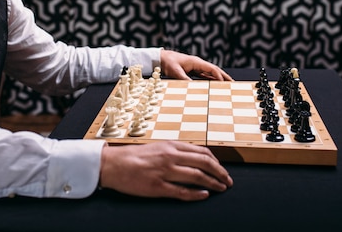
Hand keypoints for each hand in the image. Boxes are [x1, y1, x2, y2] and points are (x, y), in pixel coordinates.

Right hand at [99, 141, 232, 200]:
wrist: (113, 164)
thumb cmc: (133, 156)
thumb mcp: (158, 147)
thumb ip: (175, 151)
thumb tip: (194, 158)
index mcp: (171, 146)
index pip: (202, 152)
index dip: (216, 162)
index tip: (222, 169)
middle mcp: (171, 157)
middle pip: (204, 164)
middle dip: (220, 173)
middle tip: (228, 181)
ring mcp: (165, 172)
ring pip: (197, 177)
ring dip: (213, 183)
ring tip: (221, 188)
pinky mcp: (158, 187)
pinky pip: (182, 192)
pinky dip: (196, 194)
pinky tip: (204, 195)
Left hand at [160, 50, 232, 80]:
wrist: (161, 58)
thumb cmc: (168, 63)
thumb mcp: (175, 72)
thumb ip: (185, 79)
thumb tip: (193, 87)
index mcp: (196, 62)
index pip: (212, 69)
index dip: (219, 76)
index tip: (225, 84)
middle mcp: (198, 63)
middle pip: (215, 70)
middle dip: (224, 76)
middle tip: (234, 83)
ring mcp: (196, 66)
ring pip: (211, 73)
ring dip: (219, 78)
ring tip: (228, 85)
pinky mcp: (192, 70)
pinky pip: (205, 75)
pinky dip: (212, 79)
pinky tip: (215, 84)